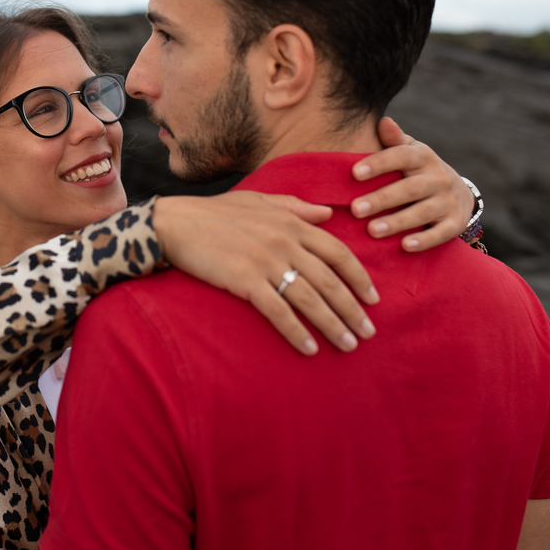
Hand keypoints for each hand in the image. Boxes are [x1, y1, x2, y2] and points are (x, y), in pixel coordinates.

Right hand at [152, 192, 378, 356]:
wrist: (175, 223)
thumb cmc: (215, 213)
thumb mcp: (259, 200)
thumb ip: (295, 206)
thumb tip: (327, 214)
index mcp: (291, 222)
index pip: (338, 253)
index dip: (359, 278)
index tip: (373, 299)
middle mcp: (284, 242)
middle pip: (330, 281)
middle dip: (353, 310)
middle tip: (368, 332)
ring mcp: (265, 261)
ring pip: (310, 299)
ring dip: (333, 325)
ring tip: (348, 345)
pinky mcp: (245, 280)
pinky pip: (278, 311)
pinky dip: (296, 332)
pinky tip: (308, 349)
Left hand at [350, 117, 474, 251]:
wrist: (459, 192)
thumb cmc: (419, 170)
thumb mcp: (409, 152)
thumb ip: (394, 140)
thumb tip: (383, 121)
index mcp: (422, 157)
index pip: (400, 157)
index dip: (379, 163)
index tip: (354, 173)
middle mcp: (438, 177)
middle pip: (410, 188)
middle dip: (382, 198)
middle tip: (355, 209)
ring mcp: (448, 201)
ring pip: (423, 212)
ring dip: (398, 221)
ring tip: (372, 231)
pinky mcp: (455, 222)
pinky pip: (441, 233)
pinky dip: (425, 240)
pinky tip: (405, 246)